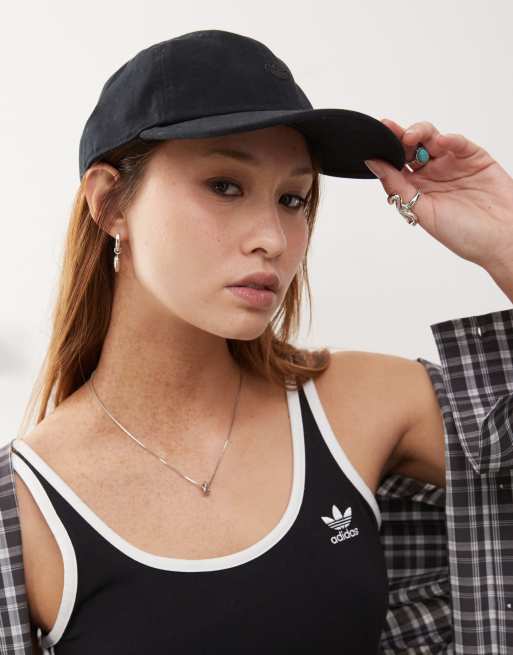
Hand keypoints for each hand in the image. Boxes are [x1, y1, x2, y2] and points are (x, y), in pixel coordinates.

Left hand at [364, 119, 512, 273]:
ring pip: (431, 139)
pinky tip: (440, 141)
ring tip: (411, 137)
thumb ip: (397, 186)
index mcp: (417, 189)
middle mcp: (432, 174)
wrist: (501, 239)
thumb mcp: (422, 211)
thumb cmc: (463, 234)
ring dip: (420, 133)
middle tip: (392, 132)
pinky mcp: (474, 157)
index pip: (396, 164)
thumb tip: (374, 164)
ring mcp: (452, 164)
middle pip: (412, 147)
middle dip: (400, 137)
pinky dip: (449, 139)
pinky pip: (458, 143)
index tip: (376, 137)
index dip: (386, 150)